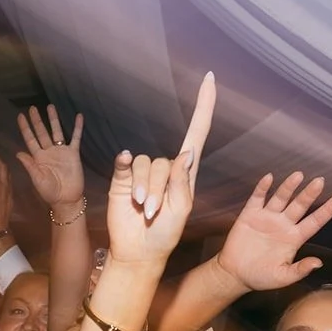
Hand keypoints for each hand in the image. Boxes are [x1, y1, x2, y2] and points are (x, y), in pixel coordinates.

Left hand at [16, 104, 84, 209]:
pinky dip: (77, 128)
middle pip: (41, 132)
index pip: (30, 140)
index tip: (20, 116)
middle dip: (36, 120)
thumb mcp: (37, 179)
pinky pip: (75, 138)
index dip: (25, 128)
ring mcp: (61, 151)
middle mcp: (48, 152)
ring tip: (50, 106)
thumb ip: (29, 166)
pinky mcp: (73, 154)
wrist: (67, 199)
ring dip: (53, 119)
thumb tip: (18, 153)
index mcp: (38, 158)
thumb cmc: (50, 192)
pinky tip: (79, 116)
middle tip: (32, 108)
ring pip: (56, 131)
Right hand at [106, 71, 215, 266]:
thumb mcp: (182, 210)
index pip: (197, 132)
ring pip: (145, 165)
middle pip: (165, 161)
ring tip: (145, 210)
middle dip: (160, 190)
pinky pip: (125, 163)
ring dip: (146, 190)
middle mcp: (165, 169)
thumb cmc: (165, 233)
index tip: (208, 78)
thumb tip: (186, 152)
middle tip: (156, 213)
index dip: (203, 106)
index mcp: (185, 173)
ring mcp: (142, 173)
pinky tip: (124, 163)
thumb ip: (183, 182)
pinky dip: (125, 162)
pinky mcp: (123, 179)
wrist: (138, 252)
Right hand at [215, 171, 331, 293]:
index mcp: (294, 238)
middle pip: (300, 205)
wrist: (234, 275)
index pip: (314, 221)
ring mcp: (267, 218)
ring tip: (298, 175)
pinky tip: (269, 178)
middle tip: (320, 181)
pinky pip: (257, 198)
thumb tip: (318, 263)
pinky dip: (262, 188)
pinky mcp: (249, 216)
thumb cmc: (259, 277)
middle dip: (309, 194)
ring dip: (289, 187)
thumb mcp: (282, 277)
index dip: (327, 210)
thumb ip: (299, 270)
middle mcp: (283, 224)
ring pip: (281, 198)